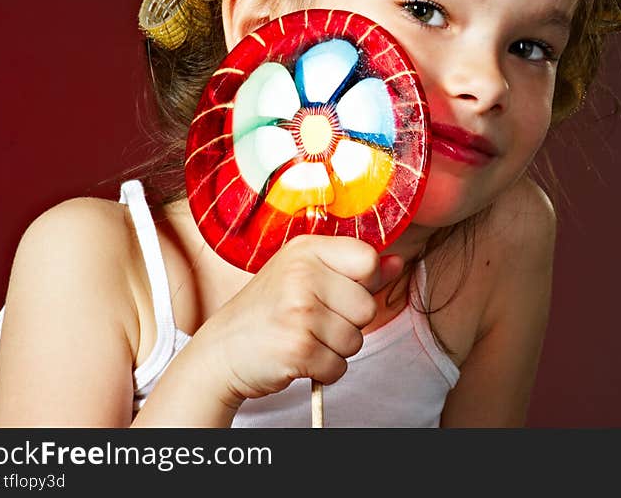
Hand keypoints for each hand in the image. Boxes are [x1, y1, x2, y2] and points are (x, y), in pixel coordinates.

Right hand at [191, 235, 403, 407]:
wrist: (221, 351)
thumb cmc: (269, 311)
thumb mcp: (306, 276)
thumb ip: (355, 270)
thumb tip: (399, 262)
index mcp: (306, 249)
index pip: (369, 259)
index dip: (362, 283)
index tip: (335, 292)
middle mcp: (302, 274)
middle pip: (368, 306)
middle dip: (348, 323)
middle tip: (312, 321)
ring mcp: (299, 311)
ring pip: (356, 340)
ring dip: (335, 349)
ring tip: (304, 338)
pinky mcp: (298, 348)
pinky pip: (340, 367)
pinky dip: (323, 370)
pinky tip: (298, 357)